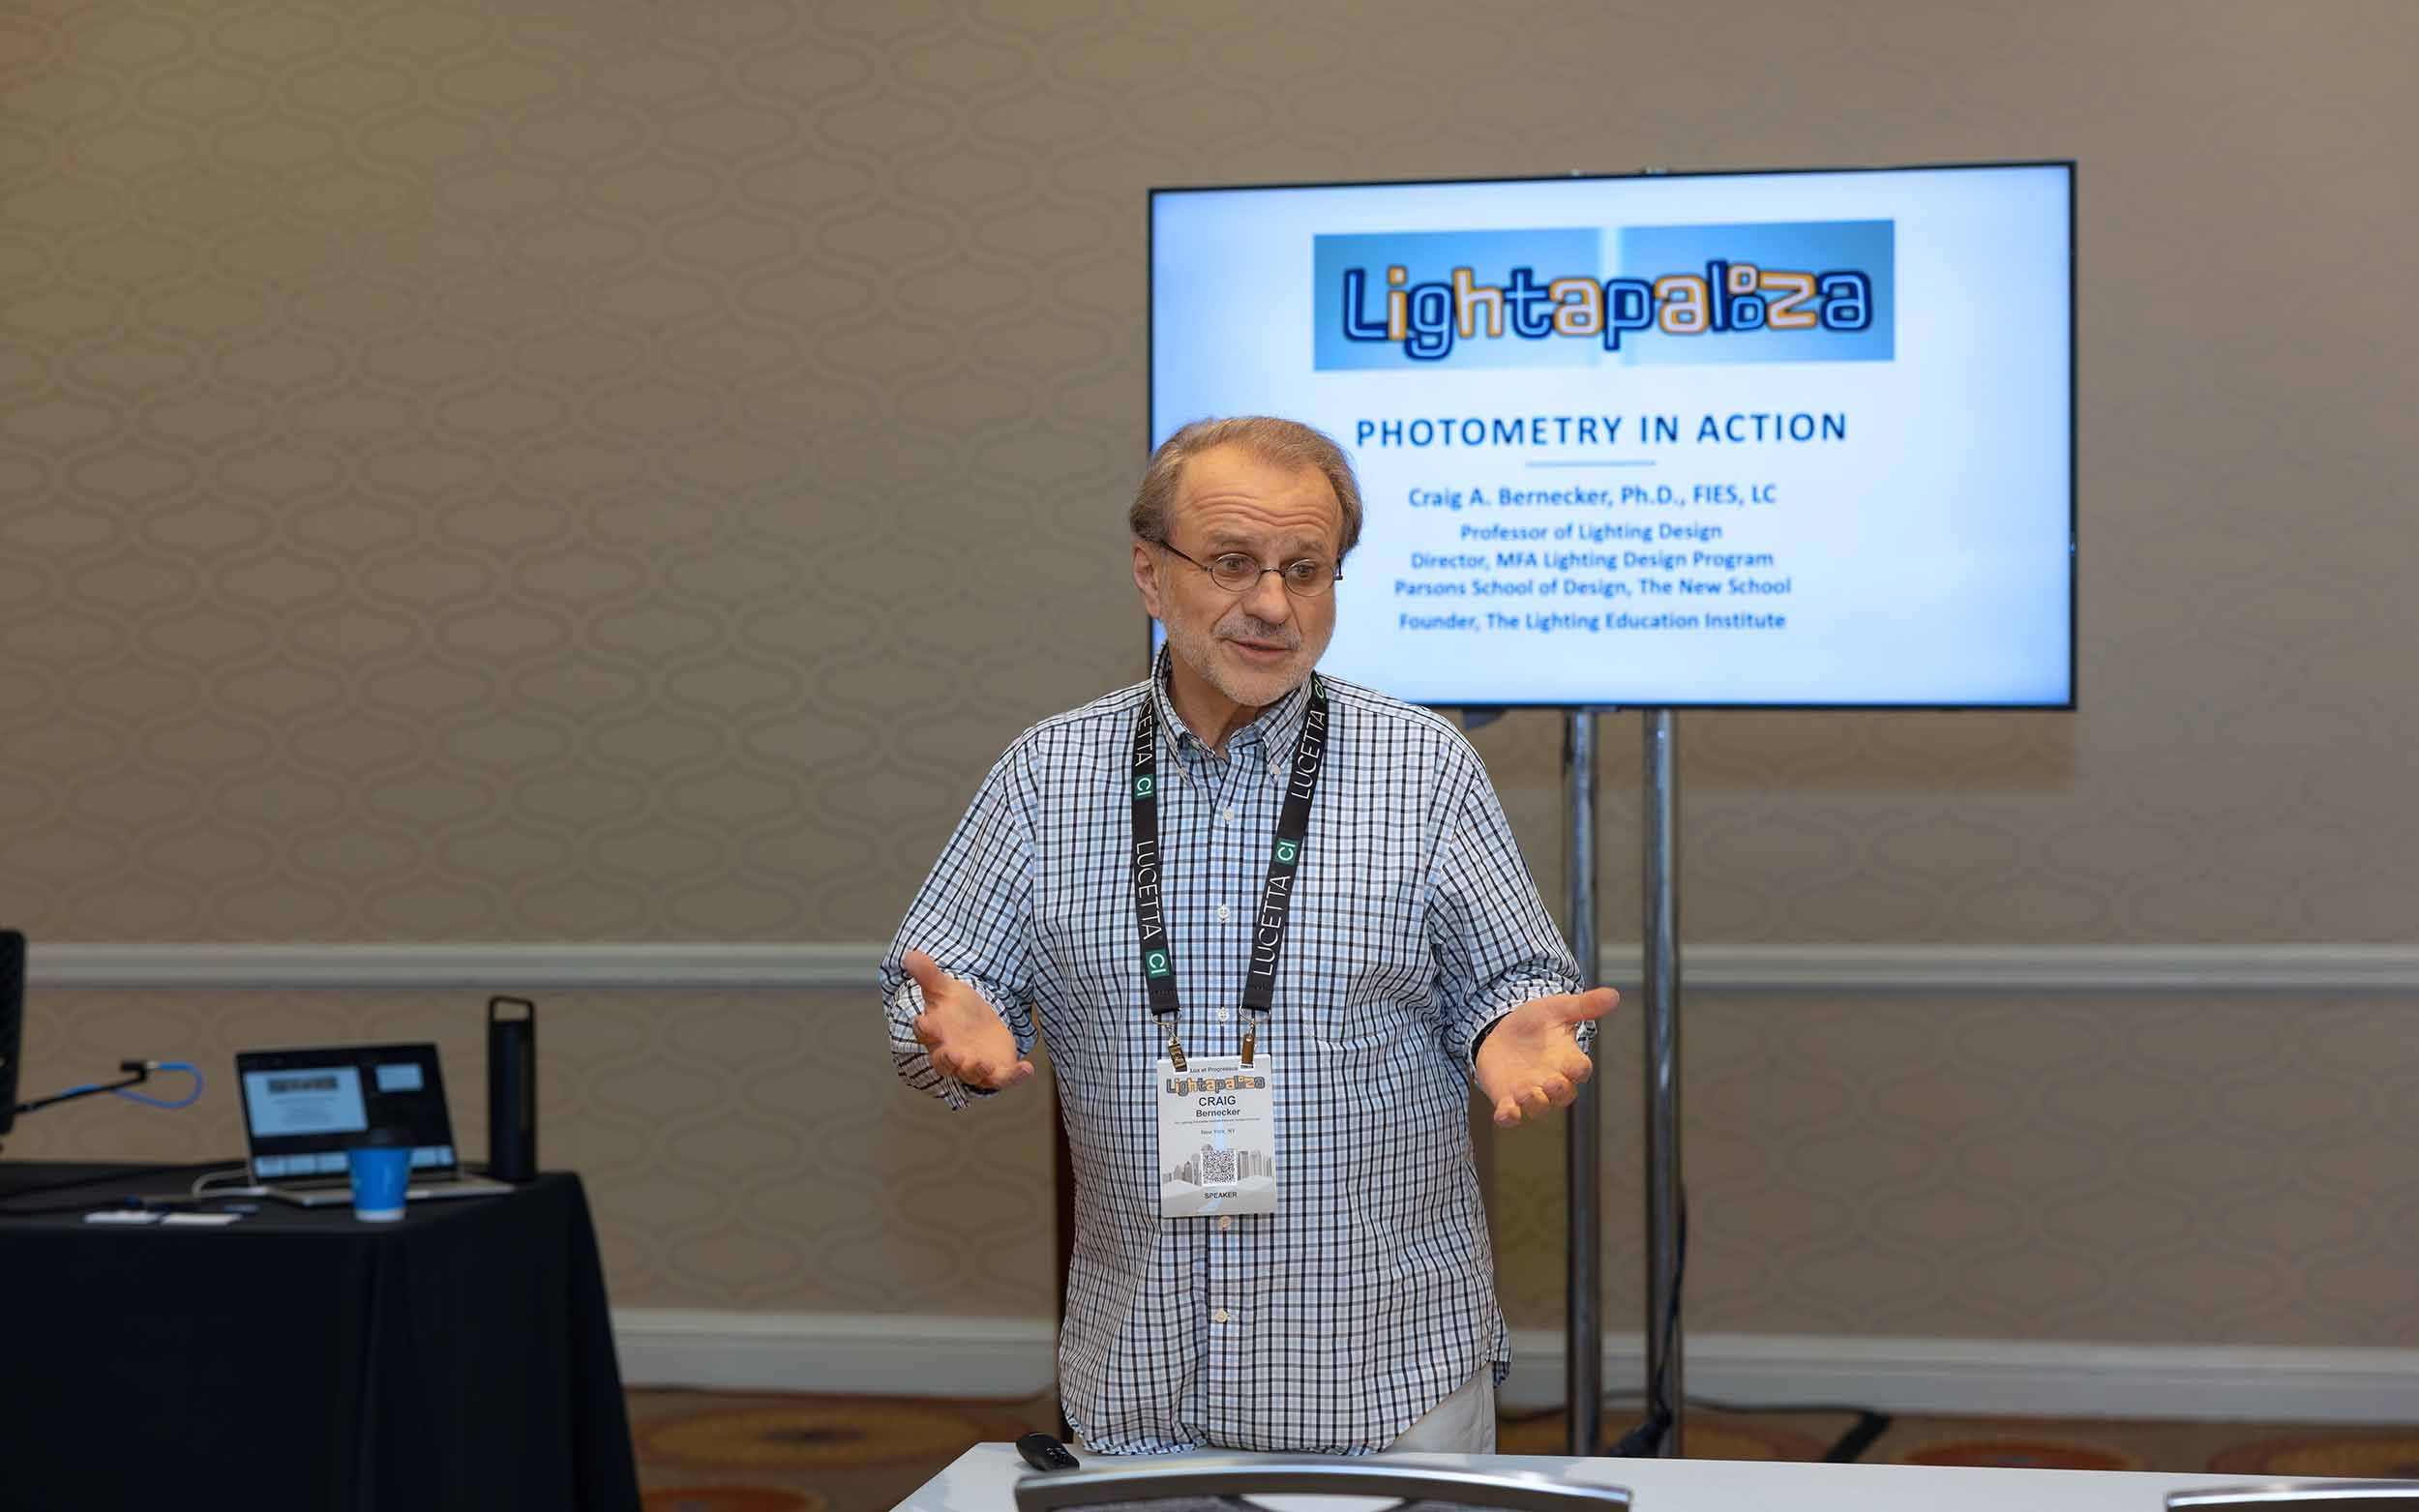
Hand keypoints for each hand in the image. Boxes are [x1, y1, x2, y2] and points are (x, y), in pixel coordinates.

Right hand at [903, 949, 1034, 1090]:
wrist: (980, 1025)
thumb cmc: (956, 1010)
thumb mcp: (944, 988)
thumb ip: (929, 974)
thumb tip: (912, 954)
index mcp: (935, 1033)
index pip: (925, 1032)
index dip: (924, 1028)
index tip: (923, 1021)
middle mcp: (951, 1054)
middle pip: (945, 1063)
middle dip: (948, 1060)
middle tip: (953, 1054)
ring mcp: (974, 1065)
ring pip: (972, 1075)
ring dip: (977, 1071)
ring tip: (984, 1063)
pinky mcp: (996, 1071)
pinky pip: (1004, 1078)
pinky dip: (1015, 1076)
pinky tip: (1028, 1068)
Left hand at [1473, 986, 1616, 1126]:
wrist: (1502, 1029)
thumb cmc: (1536, 1021)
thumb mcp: (1557, 1008)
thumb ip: (1584, 1005)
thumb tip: (1614, 995)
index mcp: (1567, 1060)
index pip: (1580, 1070)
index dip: (1579, 1070)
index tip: (1576, 1067)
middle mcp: (1552, 1080)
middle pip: (1564, 1095)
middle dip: (1559, 1091)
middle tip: (1552, 1081)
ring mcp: (1530, 1092)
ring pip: (1539, 1108)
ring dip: (1535, 1104)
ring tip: (1526, 1093)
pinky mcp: (1507, 1098)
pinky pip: (1511, 1115)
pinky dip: (1509, 1117)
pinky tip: (1505, 1115)